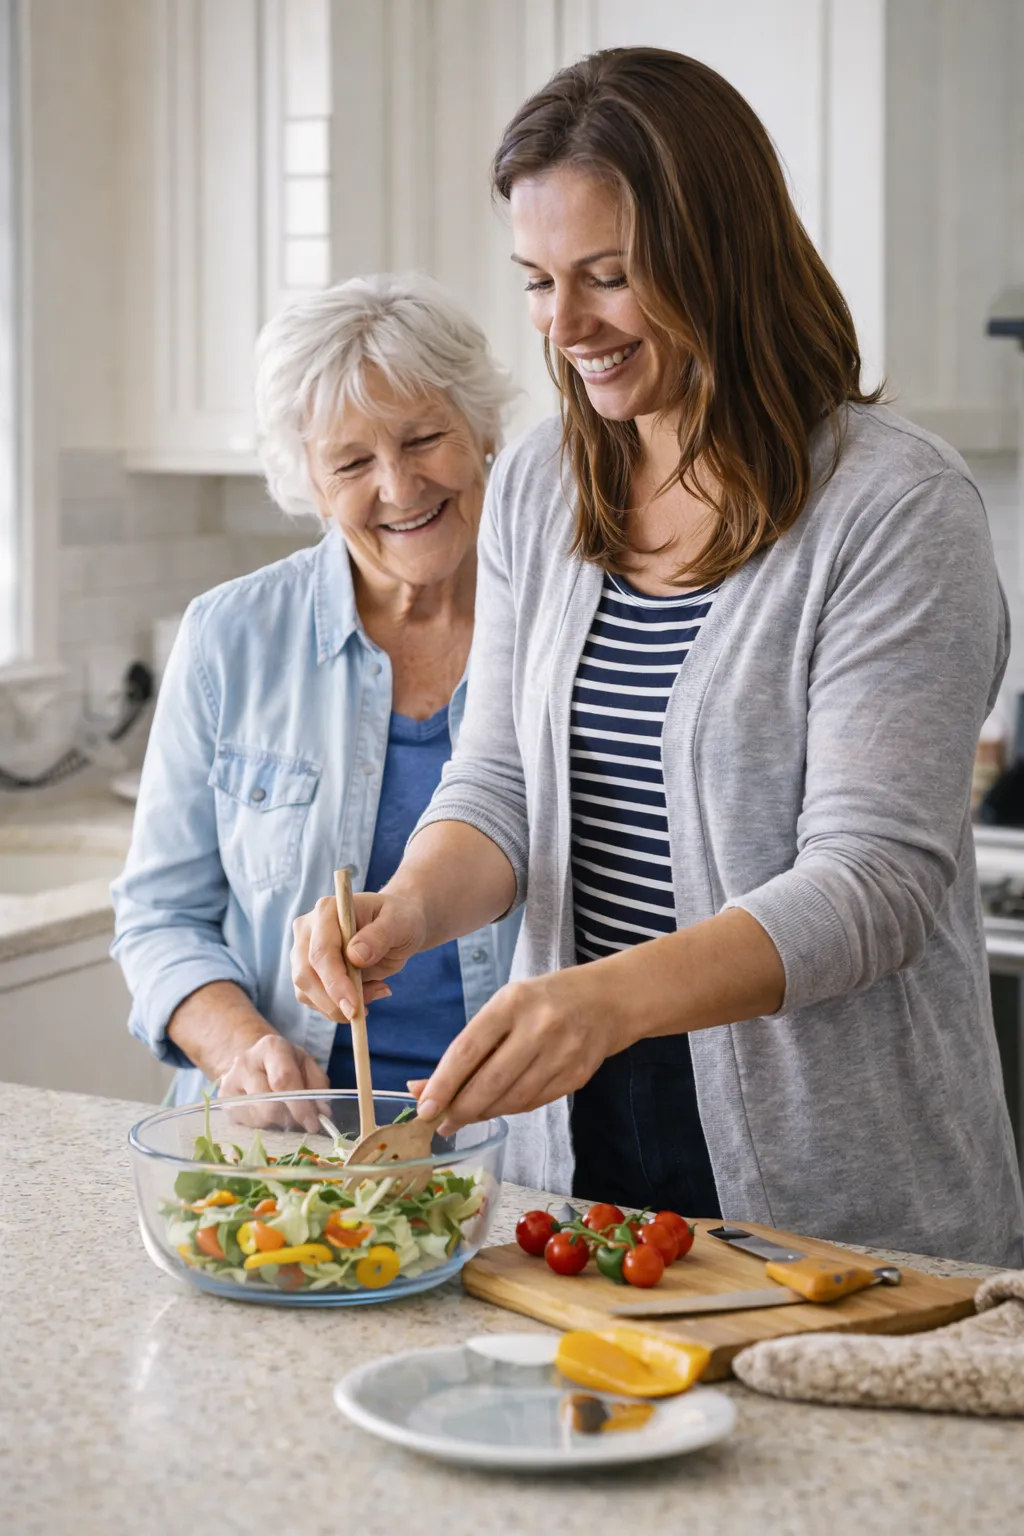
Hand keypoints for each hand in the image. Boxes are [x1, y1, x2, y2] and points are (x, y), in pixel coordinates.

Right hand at [218, 1033, 329, 1133]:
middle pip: (270, 1104)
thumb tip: (322, 1112)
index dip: (301, 1106)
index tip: (313, 1123)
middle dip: (290, 1118)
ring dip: (278, 1122)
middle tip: (301, 1121)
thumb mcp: (306, 1064)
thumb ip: (318, 1085)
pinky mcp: (223, 1101)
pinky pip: (248, 1124)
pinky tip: (268, 1113)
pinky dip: (264, 1125)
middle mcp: (246, 1062)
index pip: (284, 1080)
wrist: (253, 1061)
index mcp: (271, 1047)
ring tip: (283, 1112)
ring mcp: (230, 1082)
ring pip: (260, 1118)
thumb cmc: (284, 1063)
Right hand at [291, 889, 425, 1020]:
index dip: (335, 982)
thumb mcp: (400, 924)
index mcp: (327, 910)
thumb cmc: (399, 921)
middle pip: (306, 974)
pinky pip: (313, 999)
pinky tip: (365, 995)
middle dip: (334, 1001)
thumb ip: (379, 936)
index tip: (354, 1006)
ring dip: (338, 1005)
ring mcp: (303, 951)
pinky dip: (338, 1006)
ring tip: (376, 991)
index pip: (321, 952)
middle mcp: (308, 929)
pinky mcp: (307, 971)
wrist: (395, 927)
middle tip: (365, 1011)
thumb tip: (355, 956)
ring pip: (305, 991)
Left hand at [410, 964, 632, 1131]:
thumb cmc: (543, 1001)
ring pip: (511, 1099)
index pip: (468, 1050)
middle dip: (460, 1109)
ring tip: (466, 1116)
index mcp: (512, 1003)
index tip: (424, 1108)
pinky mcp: (577, 1076)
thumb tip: (422, 1088)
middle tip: (441, 1124)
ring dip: (483, 1113)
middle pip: (490, 1082)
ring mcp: (562, 1053)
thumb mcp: (503, 1008)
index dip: (443, 1084)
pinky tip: (498, 1106)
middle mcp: (538, 1027)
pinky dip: (510, 1109)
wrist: (606, 1001)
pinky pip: (533, 1103)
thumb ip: (467, 1047)